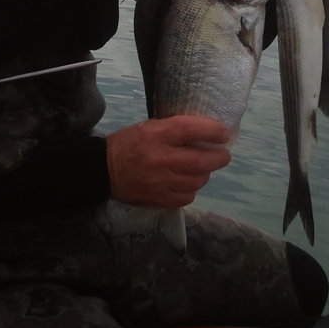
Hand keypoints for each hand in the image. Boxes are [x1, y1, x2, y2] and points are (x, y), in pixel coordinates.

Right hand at [106, 116, 231, 207]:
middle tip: (224, 154)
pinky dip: (191, 189)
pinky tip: (187, 182)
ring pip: (197, 181)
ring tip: (202, 168)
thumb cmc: (129, 143)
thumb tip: (206, 133)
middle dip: (220, 157)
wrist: (104, 171)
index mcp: (157, 135)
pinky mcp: (159, 200)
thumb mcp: (149, 127)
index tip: (224, 133)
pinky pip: (187, 197)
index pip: (191, 130)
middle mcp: (161, 159)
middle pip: (201, 161)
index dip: (213, 131)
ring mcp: (160, 183)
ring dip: (205, 174)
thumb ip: (175, 130)